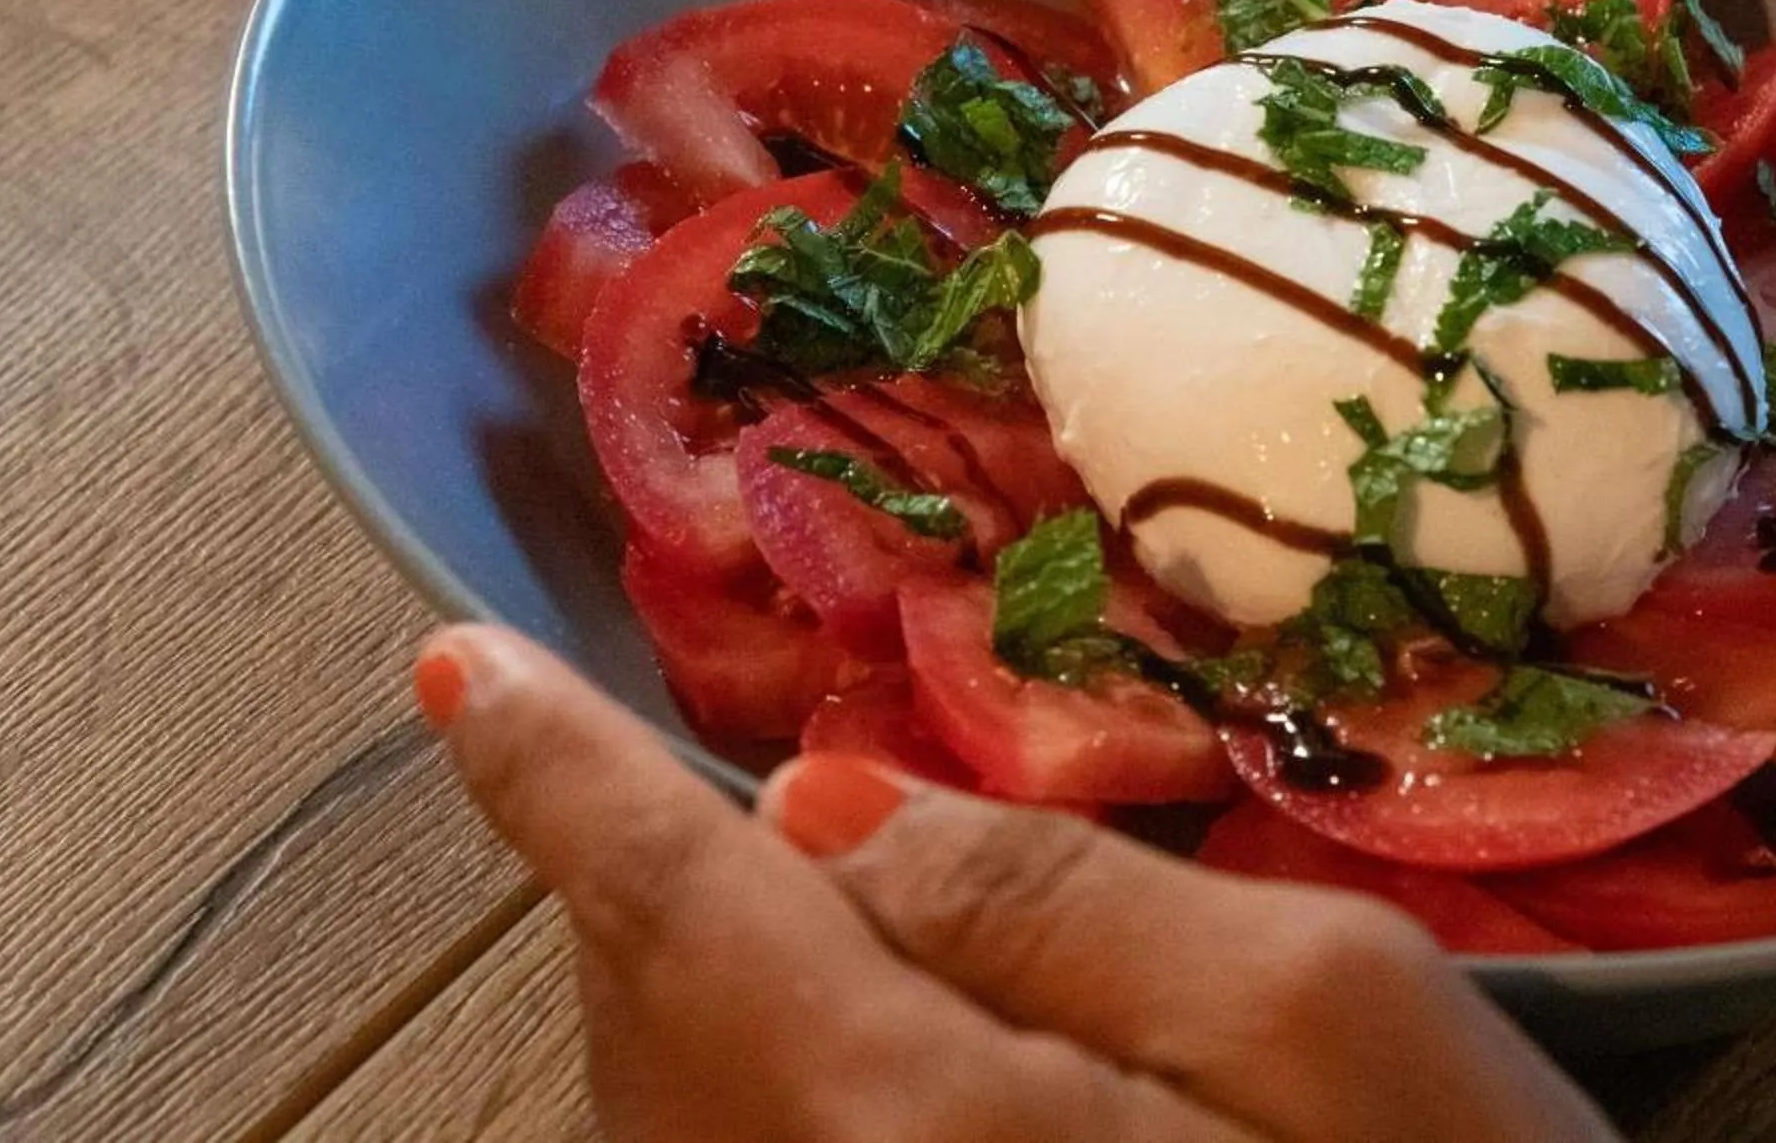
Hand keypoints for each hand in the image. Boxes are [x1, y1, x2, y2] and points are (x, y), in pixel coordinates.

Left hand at [414, 625, 1618, 1142]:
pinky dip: (750, 1087)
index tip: (451, 677)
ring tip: (775, 898)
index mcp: (903, 1119)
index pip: (678, 908)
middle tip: (695, 777)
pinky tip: (854, 1057)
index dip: (557, 781)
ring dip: (693, 987)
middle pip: (651, 1022)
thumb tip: (834, 814)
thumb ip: (1063, 901)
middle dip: (643, 880)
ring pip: (680, 1119)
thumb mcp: (1325, 1021)